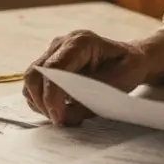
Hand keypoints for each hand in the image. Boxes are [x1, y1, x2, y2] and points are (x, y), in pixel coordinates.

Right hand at [22, 29, 150, 126]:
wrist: (132, 59)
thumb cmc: (129, 67)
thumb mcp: (119, 82)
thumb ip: (91, 97)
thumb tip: (64, 113)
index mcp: (81, 41)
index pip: (53, 68)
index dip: (52, 95)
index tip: (59, 117)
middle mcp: (62, 43)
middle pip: (36, 74)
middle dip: (43, 102)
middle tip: (60, 121)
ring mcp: (53, 52)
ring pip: (31, 81)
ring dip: (41, 103)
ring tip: (63, 117)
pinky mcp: (50, 64)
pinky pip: (35, 85)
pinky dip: (41, 101)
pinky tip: (60, 110)